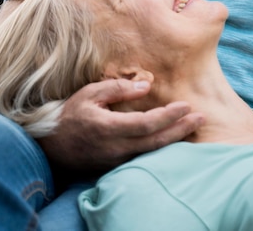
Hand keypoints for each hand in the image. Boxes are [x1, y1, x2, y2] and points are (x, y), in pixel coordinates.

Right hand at [38, 79, 204, 172]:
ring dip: (175, 140)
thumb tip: (145, 86)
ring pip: (152, 153)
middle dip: (181, 130)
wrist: (51, 145)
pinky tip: (174, 139)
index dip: (168, 116)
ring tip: (193, 127)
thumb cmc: (71, 114)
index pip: (147, 124)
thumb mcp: (90, 93)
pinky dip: (162, 148)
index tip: (186, 105)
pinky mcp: (116, 166)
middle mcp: (115, 148)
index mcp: (109, 127)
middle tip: (201, 118)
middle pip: (156, 142)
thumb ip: (117, 88)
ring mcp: (116, 160)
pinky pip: (144, 158)